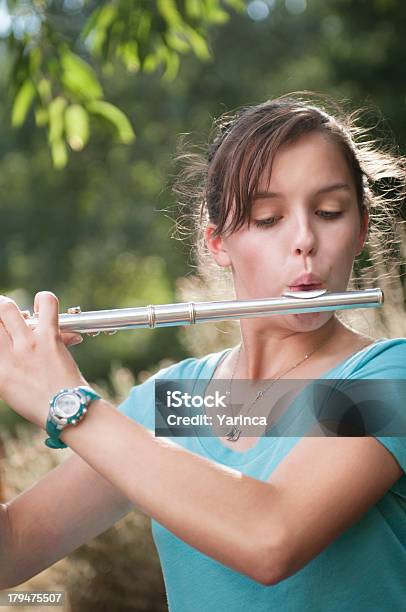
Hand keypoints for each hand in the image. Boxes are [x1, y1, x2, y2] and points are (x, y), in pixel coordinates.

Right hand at [0, 291, 88, 428]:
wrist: (66, 409)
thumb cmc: (39, 402)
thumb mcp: (8, 389)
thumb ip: (3, 367)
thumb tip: (4, 346)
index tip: (0, 332)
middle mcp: (8, 355)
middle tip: (1, 317)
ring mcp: (29, 344)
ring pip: (8, 308)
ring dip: (7, 306)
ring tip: (13, 312)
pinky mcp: (50, 337)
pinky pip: (47, 305)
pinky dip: (44, 299)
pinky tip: (41, 304)